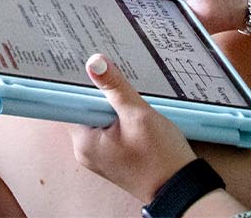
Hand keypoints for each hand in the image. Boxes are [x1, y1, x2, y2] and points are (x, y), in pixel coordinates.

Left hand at [70, 54, 195, 202]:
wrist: (181, 188)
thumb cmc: (161, 158)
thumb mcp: (138, 115)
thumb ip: (114, 87)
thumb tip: (94, 61)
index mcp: (84, 143)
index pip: (69, 103)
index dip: (81, 85)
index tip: (93, 73)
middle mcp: (85, 150)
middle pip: (85, 108)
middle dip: (102, 97)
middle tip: (121, 93)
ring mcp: (98, 154)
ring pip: (98, 117)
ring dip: (113, 108)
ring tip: (131, 109)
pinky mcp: (112, 155)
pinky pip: (108, 129)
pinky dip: (119, 120)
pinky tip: (134, 119)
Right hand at [74, 0, 245, 33]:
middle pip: (109, 1)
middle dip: (92, 5)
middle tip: (73, 9)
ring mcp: (147, 16)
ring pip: (120, 20)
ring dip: (107, 21)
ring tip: (87, 24)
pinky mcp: (157, 34)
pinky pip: (137, 36)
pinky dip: (126, 37)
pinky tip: (113, 38)